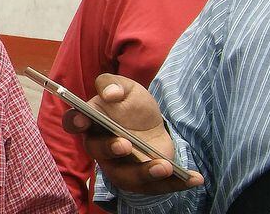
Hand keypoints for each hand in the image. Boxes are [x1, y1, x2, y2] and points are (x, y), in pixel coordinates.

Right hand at [61, 74, 203, 194]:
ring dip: (143, 173)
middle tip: (125, 144)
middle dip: (110, 149)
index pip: (74, 122)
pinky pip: (157, 186)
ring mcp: (120, 167)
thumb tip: (111, 95)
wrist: (152, 125)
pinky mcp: (142, 180)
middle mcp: (100, 148)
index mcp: (91, 122)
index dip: (76, 121)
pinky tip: (195, 178)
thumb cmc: (132, 106)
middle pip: (98, 151)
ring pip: (125, 176)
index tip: (84, 120)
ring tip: (164, 166)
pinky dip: (176, 184)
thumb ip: (113, 84)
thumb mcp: (127, 88)